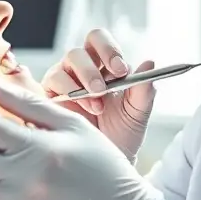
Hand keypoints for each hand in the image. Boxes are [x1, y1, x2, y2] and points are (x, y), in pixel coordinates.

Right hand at [42, 28, 155, 161]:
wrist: (106, 159)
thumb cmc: (122, 133)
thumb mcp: (137, 112)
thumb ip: (144, 88)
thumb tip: (150, 62)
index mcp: (104, 65)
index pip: (100, 40)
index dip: (108, 49)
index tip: (121, 70)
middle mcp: (81, 68)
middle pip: (80, 49)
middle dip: (93, 66)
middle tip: (104, 88)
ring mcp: (64, 79)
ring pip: (67, 62)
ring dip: (84, 80)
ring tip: (97, 105)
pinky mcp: (50, 94)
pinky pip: (54, 80)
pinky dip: (70, 91)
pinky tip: (85, 109)